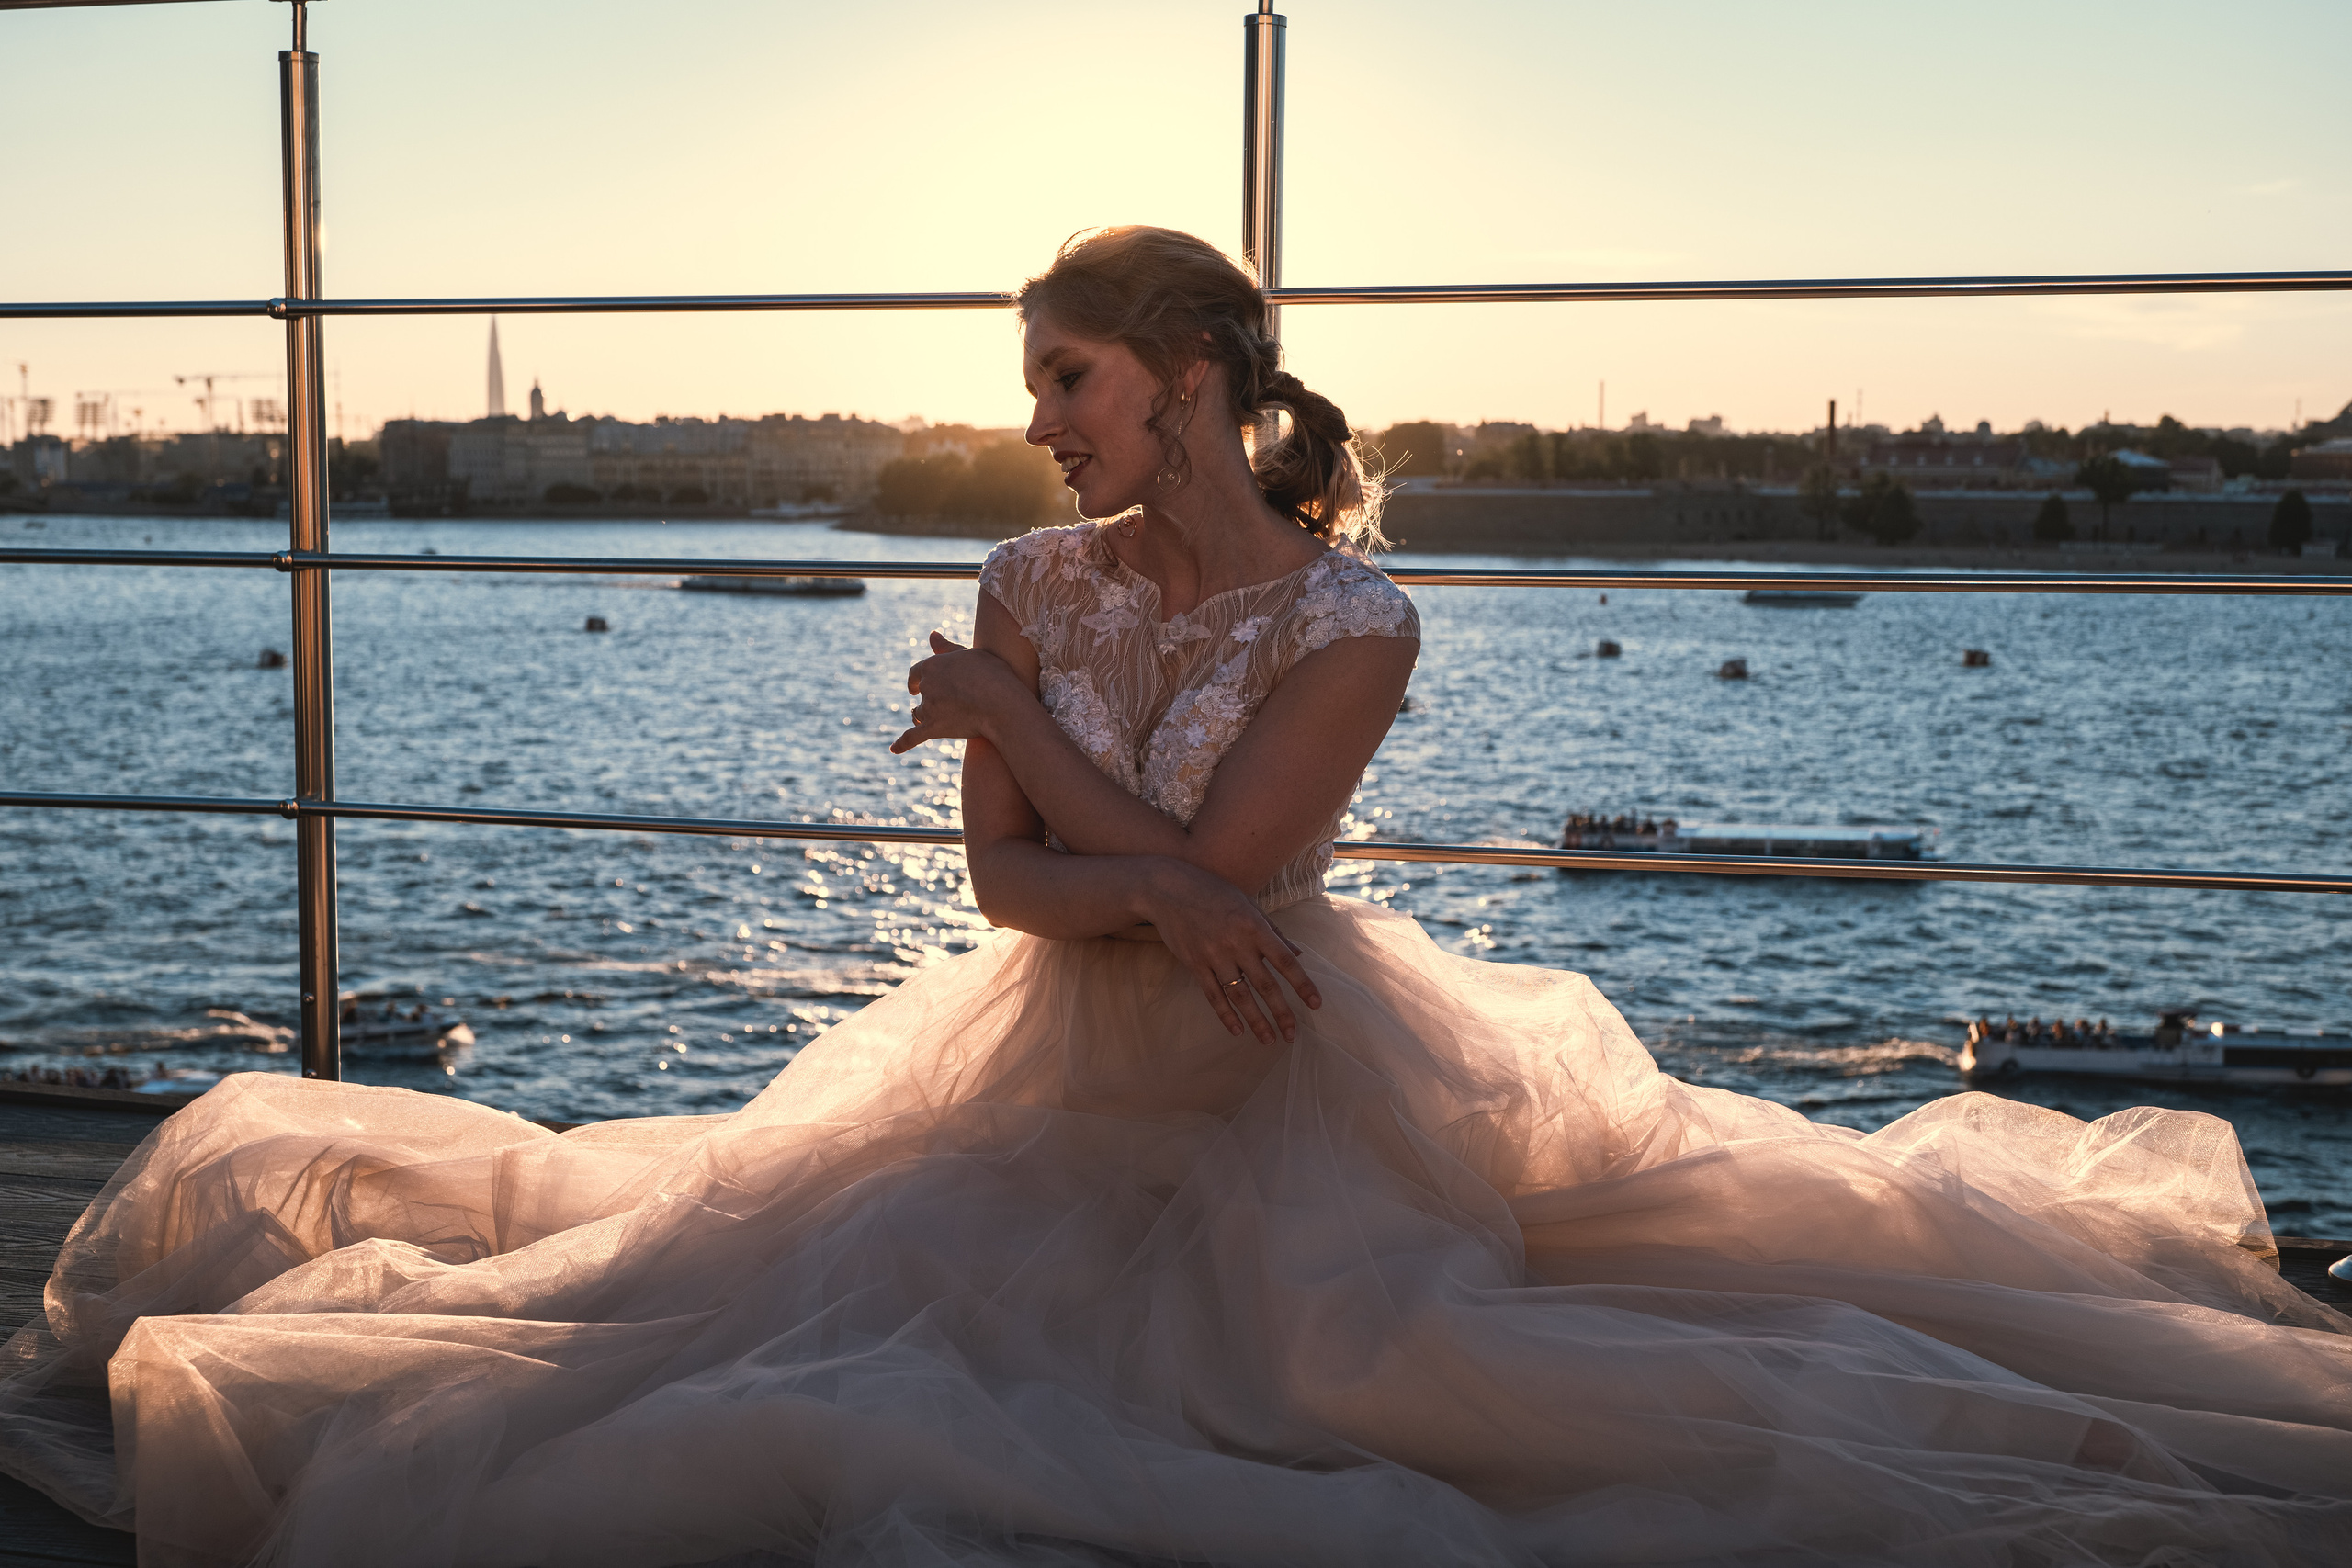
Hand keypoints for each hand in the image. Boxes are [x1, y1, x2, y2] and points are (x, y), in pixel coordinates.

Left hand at [891, 631, 1025, 754]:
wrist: (1002, 703)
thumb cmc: (994, 674)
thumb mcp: (971, 654)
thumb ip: (948, 647)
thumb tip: (931, 634)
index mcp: (932, 665)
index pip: (917, 671)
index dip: (915, 679)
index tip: (915, 686)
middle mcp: (926, 686)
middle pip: (921, 694)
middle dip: (928, 698)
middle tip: (942, 703)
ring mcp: (929, 708)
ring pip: (919, 714)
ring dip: (924, 717)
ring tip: (935, 721)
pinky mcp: (933, 728)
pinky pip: (912, 737)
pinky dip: (902, 744)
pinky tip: (893, 750)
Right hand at [1140, 859, 1321, 1044]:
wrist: (1167, 888)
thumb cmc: (1213, 892)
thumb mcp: (1248, 904)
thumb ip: (1273, 931)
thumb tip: (1297, 954)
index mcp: (1254, 926)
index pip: (1285, 961)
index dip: (1302, 984)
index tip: (1316, 1004)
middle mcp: (1236, 943)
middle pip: (1265, 985)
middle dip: (1281, 1012)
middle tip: (1292, 1035)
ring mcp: (1213, 955)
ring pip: (1239, 995)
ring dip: (1256, 1021)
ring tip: (1268, 1040)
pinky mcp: (1194, 964)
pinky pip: (1213, 995)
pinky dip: (1225, 1015)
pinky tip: (1237, 1030)